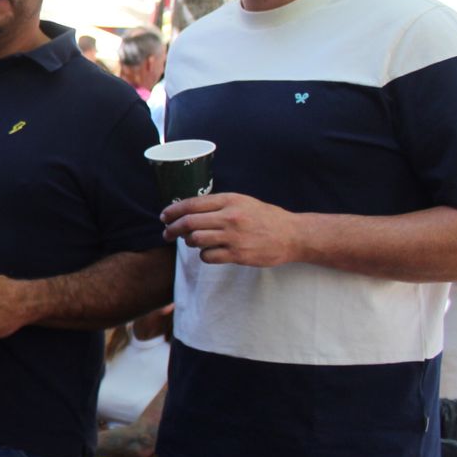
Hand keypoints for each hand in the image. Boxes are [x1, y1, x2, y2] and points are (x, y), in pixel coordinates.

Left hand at [162, 193, 302, 267]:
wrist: (292, 235)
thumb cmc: (265, 217)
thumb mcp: (242, 202)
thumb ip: (218, 205)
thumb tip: (188, 210)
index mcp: (230, 200)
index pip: (191, 204)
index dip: (173, 211)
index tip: (164, 216)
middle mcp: (230, 217)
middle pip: (188, 223)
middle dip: (172, 229)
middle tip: (167, 233)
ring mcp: (234, 237)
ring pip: (195, 240)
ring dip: (189, 242)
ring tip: (192, 242)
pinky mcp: (238, 255)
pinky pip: (208, 256)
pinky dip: (203, 255)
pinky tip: (209, 252)